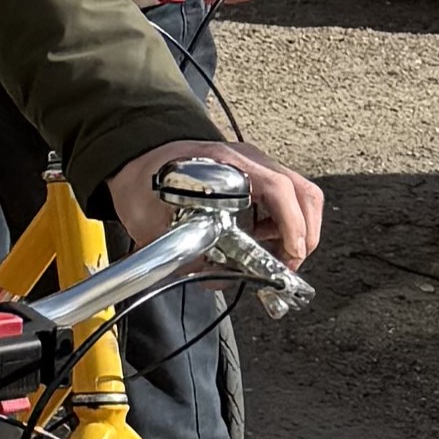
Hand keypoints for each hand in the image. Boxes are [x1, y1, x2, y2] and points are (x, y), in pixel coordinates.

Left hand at [108, 138, 323, 268]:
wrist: (135, 158)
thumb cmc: (143, 181)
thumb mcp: (149, 217)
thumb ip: (180, 250)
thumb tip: (215, 279)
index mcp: (224, 162)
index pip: (278, 188)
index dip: (291, 224)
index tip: (289, 255)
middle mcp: (247, 159)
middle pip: (302, 193)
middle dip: (303, 234)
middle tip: (287, 264)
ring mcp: (255, 165)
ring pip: (301, 197)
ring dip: (296, 231)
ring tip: (271, 253)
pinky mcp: (257, 176)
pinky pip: (289, 199)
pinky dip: (285, 225)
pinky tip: (260, 239)